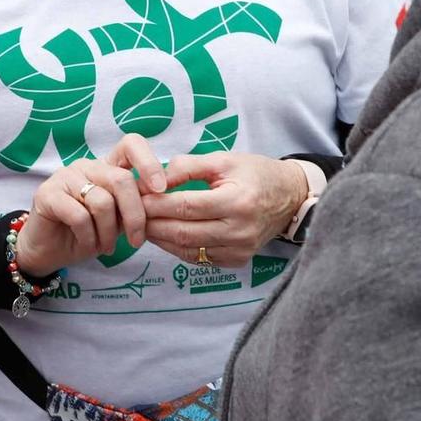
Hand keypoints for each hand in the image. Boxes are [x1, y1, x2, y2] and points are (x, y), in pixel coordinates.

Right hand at [14, 134, 168, 278]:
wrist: (50, 252)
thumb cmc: (89, 233)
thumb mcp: (121, 219)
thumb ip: (140, 202)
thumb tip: (172, 184)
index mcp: (107, 166)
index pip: (131, 144)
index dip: (149, 163)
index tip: (161, 190)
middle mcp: (87, 166)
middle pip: (122, 180)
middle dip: (135, 216)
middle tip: (136, 241)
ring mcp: (65, 177)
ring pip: (102, 201)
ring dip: (109, 233)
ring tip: (106, 247)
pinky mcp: (47, 194)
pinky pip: (79, 216)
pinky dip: (89, 237)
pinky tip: (88, 245)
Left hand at [141, 154, 307, 267]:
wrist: (289, 197)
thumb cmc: (255, 173)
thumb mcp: (223, 160)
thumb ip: (187, 166)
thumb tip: (154, 180)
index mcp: (237, 201)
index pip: (186, 206)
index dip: (157, 204)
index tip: (136, 196)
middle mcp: (239, 231)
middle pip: (183, 232)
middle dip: (152, 223)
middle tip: (131, 212)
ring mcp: (239, 250)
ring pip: (187, 249)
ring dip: (160, 238)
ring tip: (142, 224)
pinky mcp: (237, 261)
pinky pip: (198, 258)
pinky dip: (176, 247)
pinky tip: (163, 235)